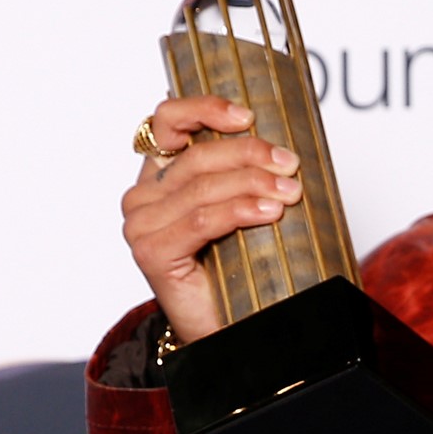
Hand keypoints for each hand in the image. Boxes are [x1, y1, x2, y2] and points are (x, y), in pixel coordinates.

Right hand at [120, 96, 301, 343]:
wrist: (228, 325)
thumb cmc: (239, 265)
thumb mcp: (243, 206)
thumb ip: (244, 172)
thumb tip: (284, 142)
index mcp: (160, 175)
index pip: (166, 121)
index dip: (203, 108)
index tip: (247, 116)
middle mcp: (143, 196)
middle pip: (195, 156)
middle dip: (248, 153)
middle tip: (290, 164)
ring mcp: (141, 225)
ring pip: (201, 188)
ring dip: (253, 183)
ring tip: (291, 191)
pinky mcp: (151, 253)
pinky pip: (201, 220)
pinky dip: (240, 211)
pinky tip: (270, 211)